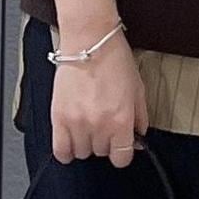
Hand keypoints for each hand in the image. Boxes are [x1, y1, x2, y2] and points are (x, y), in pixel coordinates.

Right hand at [50, 27, 150, 167]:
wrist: (89, 40)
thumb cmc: (114, 59)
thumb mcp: (137, 90)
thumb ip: (140, 118)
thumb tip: (139, 137)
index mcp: (121, 120)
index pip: (121, 158)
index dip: (122, 153)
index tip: (121, 146)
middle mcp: (98, 125)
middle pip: (101, 153)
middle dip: (104, 142)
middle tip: (104, 125)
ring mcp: (76, 123)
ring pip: (81, 153)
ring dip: (85, 143)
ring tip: (87, 126)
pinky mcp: (58, 117)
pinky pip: (60, 150)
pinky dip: (66, 150)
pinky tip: (71, 139)